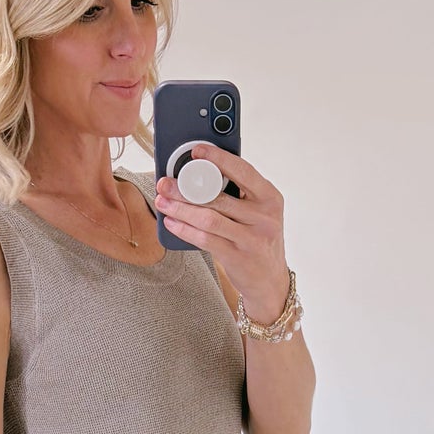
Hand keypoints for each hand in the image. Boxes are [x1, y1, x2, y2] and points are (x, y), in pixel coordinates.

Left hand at [154, 144, 289, 319]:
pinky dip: (185, 229)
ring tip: (163, 202)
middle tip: (164, 183)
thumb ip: (238, 194)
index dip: (218, 158)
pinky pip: (205, 239)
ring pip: (208, 218)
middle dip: (186, 188)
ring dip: (181, 208)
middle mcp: (264, 216)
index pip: (243, 170)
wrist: (270, 281)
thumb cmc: (259, 240)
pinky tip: (172, 223)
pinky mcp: (238, 256)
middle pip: (218, 196)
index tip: (196, 151)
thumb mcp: (258, 213)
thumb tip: (197, 175)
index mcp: (270, 197)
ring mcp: (252, 238)